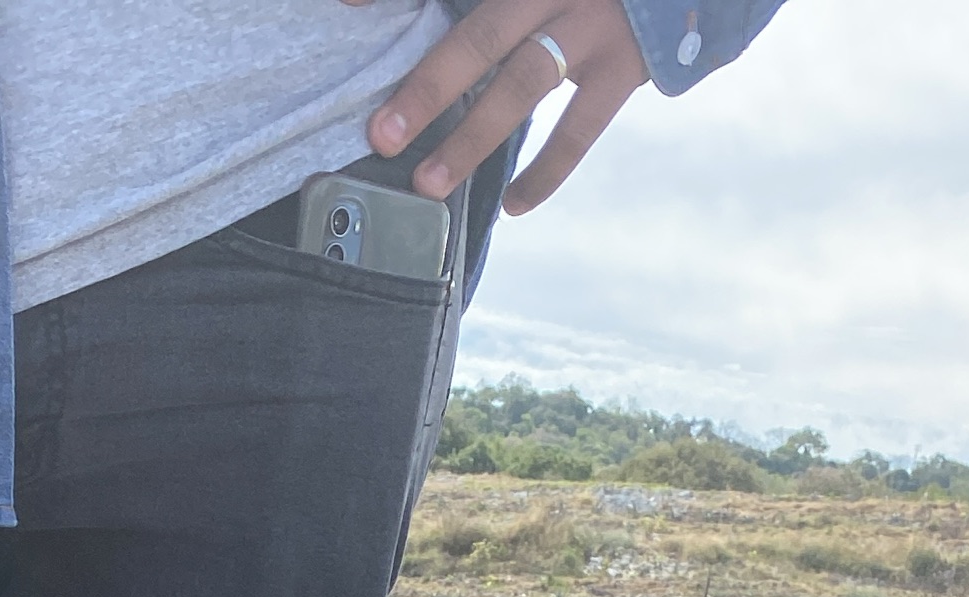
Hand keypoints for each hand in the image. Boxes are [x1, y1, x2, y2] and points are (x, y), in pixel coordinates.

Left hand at [358, 0, 648, 213]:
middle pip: (482, 36)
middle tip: (382, 136)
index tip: (344, 7)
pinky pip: (578, 129)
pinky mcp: (624, 67)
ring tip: (429, 183)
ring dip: (472, 137)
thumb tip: (356, 1)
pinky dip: (544, 170)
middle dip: (428, 86)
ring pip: (522, 84)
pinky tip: (513, 203)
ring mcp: (594, 25)